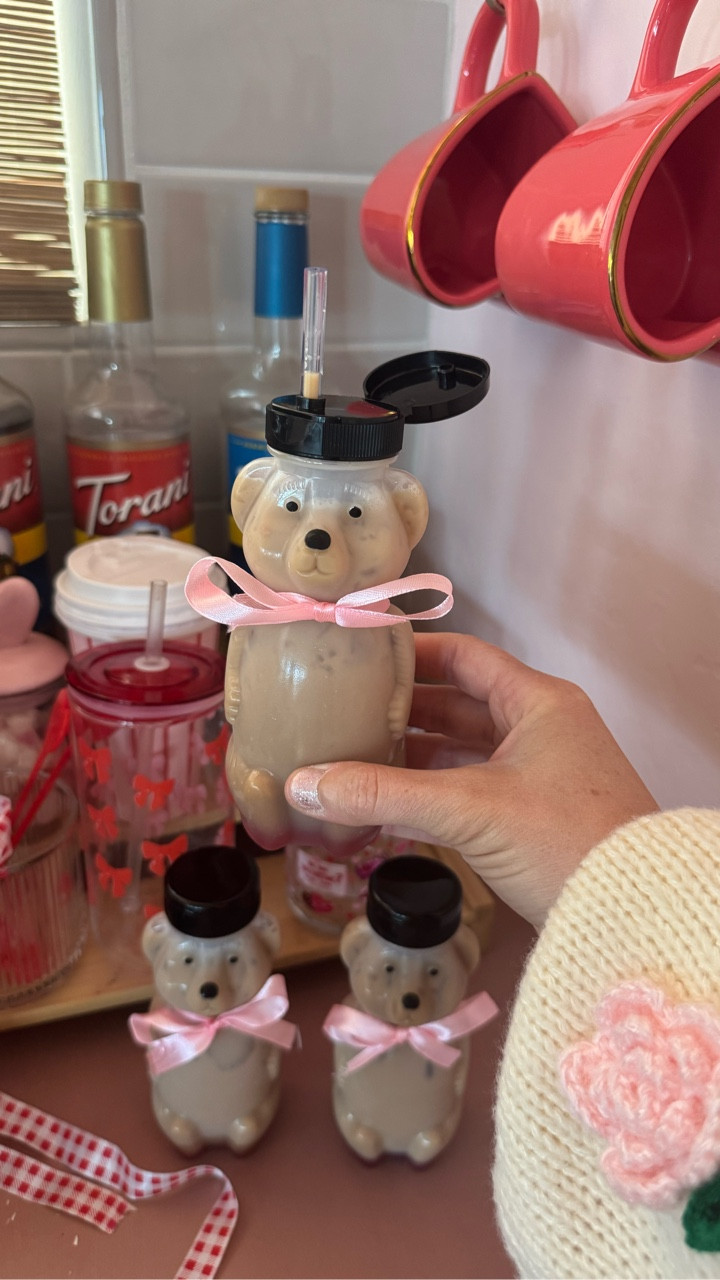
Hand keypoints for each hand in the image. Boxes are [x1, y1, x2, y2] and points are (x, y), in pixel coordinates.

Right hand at [285, 632, 658, 928]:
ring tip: (348, 758)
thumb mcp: (469, 809)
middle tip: (341, 711)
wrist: (631, 913)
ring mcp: (536, 775)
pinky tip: (380, 807)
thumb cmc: (568, 840)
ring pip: (459, 753)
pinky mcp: (529, 818)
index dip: (413, 653)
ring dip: (409, 758)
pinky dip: (426, 796)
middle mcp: (538, 730)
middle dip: (400, 712)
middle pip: (456, 704)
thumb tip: (302, 785)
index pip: (464, 657)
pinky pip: (466, 792)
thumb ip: (383, 795)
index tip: (362, 655)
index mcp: (536, 703)